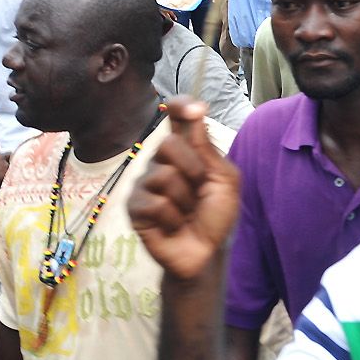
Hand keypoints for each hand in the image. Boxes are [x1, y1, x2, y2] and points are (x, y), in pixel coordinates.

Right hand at [0, 143, 7, 193]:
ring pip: (11, 165)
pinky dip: (8, 177)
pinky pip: (11, 175)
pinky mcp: (7, 175)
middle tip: (2, 161)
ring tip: (5, 172)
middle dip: (6, 157)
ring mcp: (5, 166)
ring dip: (8, 168)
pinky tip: (6, 180)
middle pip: (8, 153)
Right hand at [127, 97, 239, 282]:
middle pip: (168, 145)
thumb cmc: (216, 215)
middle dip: (193, 169)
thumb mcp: (224, 180)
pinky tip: (175, 225)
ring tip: (187, 213)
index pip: (176, 120)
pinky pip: (155, 203)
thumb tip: (197, 110)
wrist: (207, 252)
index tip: (193, 109)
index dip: (181, 107)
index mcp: (186, 153)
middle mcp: (160, 163)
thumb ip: (208, 148)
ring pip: (163, 176)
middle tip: (200, 190)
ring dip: (185, 199)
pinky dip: (173, 217)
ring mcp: (144, 185)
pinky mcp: (135, 208)